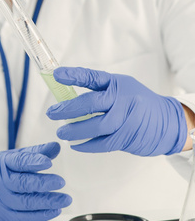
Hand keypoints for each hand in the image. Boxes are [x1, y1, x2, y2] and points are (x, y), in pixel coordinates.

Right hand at [0, 142, 70, 220]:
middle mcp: (0, 182)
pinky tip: (54, 210)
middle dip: (43, 183)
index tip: (48, 162)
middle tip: (60, 181)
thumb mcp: (12, 159)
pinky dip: (41, 215)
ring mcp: (2, 201)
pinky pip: (25, 217)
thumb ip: (34, 154)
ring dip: (47, 202)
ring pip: (25, 202)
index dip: (33, 162)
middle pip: (22, 183)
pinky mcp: (6, 217)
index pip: (18, 162)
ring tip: (64, 199)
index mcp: (2, 164)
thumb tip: (55, 147)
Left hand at [48, 67, 186, 155]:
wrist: (168, 122)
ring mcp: (127, 118)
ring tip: (62, 133)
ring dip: (76, 130)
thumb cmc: (139, 103)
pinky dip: (87, 145)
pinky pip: (104, 142)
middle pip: (92, 103)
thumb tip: (68, 97)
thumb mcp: (122, 88)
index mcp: (117, 83)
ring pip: (97, 125)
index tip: (57, 75)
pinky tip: (76, 145)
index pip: (93, 77)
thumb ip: (100, 91)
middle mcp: (122, 99)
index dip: (74, 75)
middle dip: (68, 108)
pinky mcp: (129, 136)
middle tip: (52, 113)